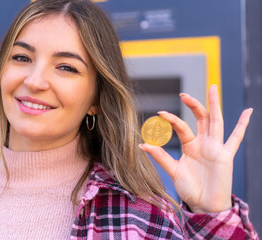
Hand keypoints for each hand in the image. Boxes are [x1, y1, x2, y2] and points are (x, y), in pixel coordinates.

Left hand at [139, 85, 252, 212]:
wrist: (205, 205)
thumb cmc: (190, 189)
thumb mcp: (174, 171)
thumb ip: (161, 157)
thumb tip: (141, 144)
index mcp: (190, 145)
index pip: (182, 126)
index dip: (172, 119)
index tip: (160, 114)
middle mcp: (203, 143)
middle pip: (200, 118)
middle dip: (193, 104)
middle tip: (183, 94)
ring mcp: (216, 147)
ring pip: (216, 121)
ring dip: (214, 105)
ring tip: (212, 88)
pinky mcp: (226, 156)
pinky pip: (236, 138)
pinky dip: (242, 124)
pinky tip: (248, 111)